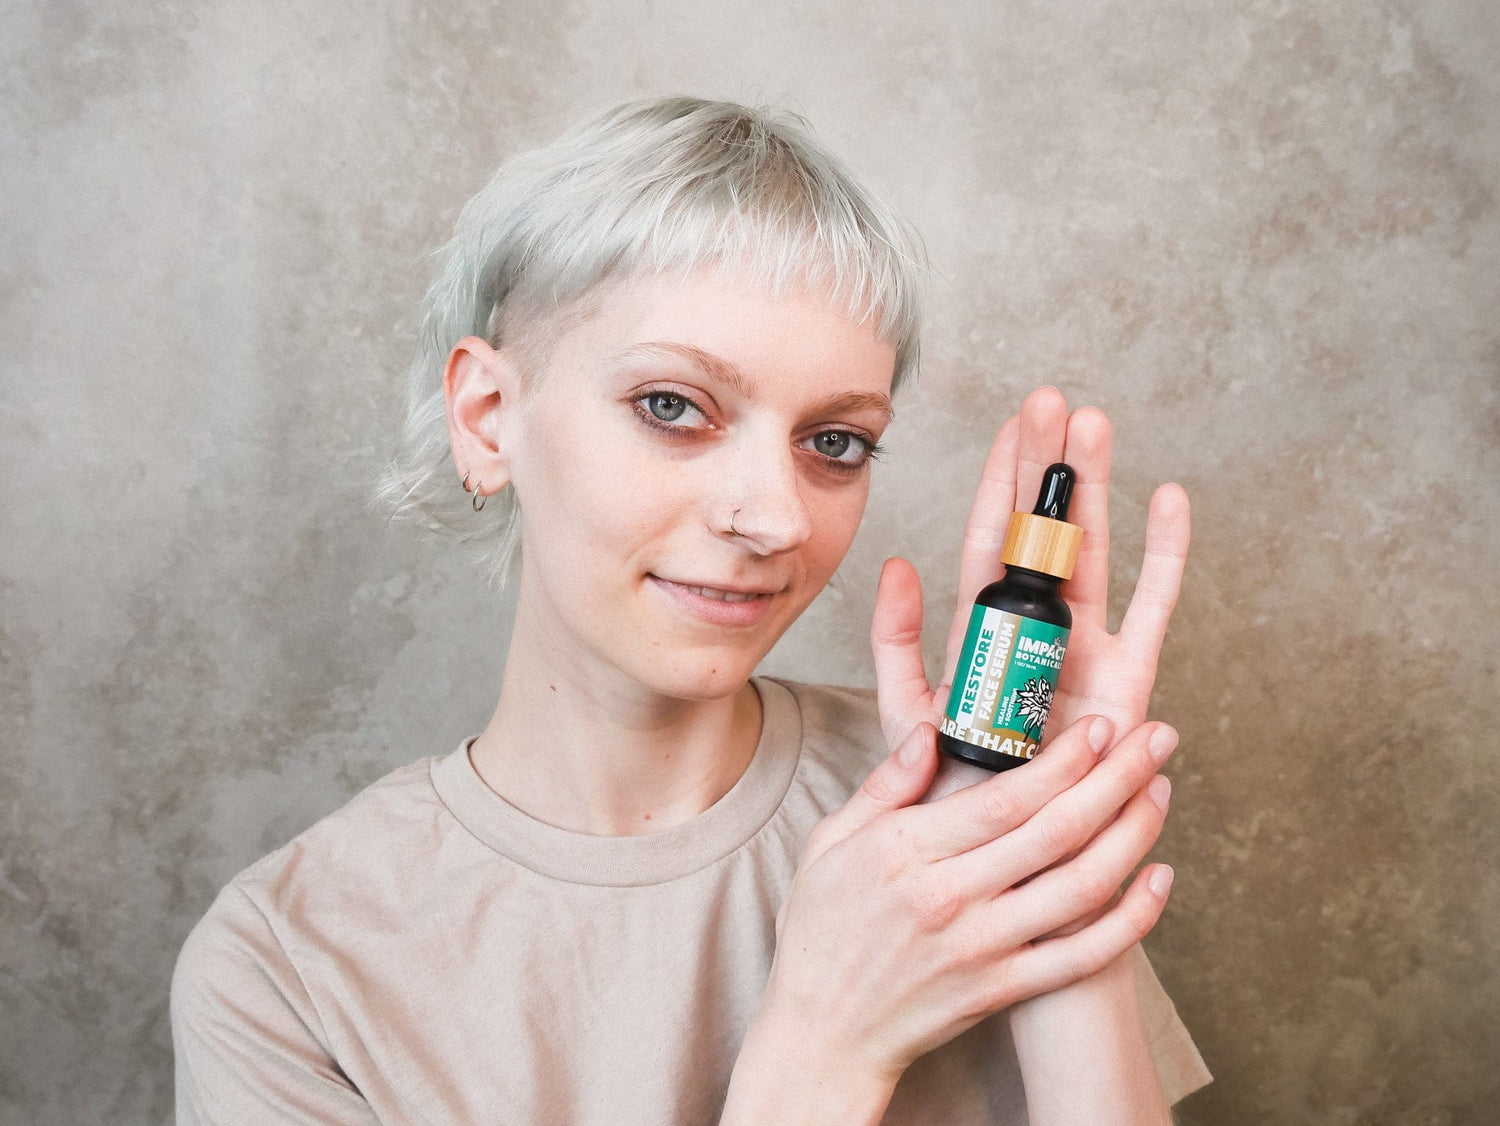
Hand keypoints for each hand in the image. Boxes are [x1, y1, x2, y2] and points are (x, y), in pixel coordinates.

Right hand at [759, 713, 1177, 1088]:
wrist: (823, 1033)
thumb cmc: (821, 930)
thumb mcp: (831, 842)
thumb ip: (885, 784)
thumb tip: (929, 728)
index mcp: (906, 852)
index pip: (1006, 798)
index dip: (1064, 760)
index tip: (1101, 726)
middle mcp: (950, 899)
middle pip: (1057, 831)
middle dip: (1117, 777)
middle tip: (1156, 738)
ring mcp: (981, 949)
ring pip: (1082, 887)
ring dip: (1134, 835)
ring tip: (1160, 790)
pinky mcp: (1001, 990)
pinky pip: (1082, 955)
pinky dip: (1131, 919)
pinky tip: (1159, 879)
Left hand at [870, 386, 1190, 765]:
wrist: (1005, 852)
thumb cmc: (954, 787)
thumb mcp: (907, 708)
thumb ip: (897, 640)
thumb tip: (896, 563)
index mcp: (985, 630)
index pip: (991, 538)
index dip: (999, 481)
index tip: (1011, 423)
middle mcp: (1039, 628)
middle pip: (1043, 530)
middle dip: (1047, 467)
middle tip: (1053, 402)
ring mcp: (1087, 647)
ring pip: (1094, 550)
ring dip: (1095, 489)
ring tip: (1095, 426)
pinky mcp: (1129, 678)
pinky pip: (1153, 604)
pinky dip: (1164, 553)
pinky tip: (1169, 498)